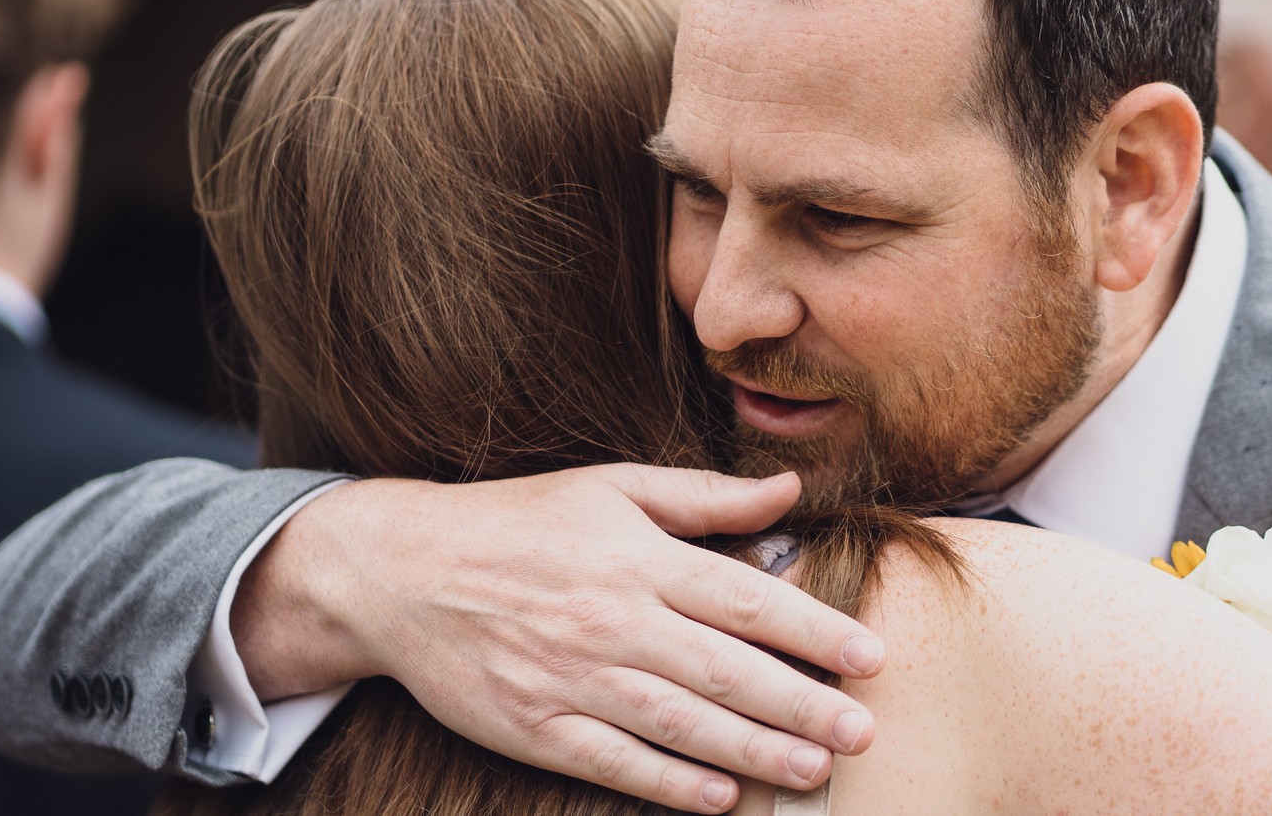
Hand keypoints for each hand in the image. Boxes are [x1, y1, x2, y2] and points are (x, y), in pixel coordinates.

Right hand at [231, 465, 883, 812]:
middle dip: (801, 705)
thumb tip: (789, 490)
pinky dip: (670, 783)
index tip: (869, 656)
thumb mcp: (611, 486)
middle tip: (862, 731)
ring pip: (680, 723)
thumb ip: (704, 496)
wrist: (402, 570)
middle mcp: (611, 619)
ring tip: (814, 771)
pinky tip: (721, 798)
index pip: (745, 599)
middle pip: (724, 670)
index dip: (813, 630)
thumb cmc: (520, 521)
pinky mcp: (535, 726)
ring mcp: (571, 678)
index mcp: (635, 557)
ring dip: (753, 751)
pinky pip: (614, 762)